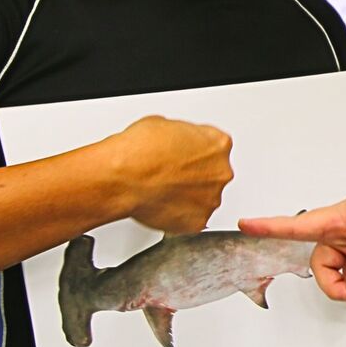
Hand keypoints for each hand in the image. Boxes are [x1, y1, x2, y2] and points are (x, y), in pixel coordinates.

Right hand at [101, 115, 233, 234]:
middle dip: (196, 175)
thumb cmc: (139, 151)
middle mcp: (221, 172)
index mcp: (218, 145)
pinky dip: (179, 215)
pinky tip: (162, 204)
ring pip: (204, 198)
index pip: (217, 148)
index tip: (186, 155)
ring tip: (164, 190)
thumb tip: (175, 142)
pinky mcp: (198, 222)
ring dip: (189, 196)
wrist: (124, 177)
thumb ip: (182, 135)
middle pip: (214, 174)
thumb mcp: (164, 124)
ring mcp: (211, 199)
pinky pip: (192, 219)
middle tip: (173, 174)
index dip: (197, 152)